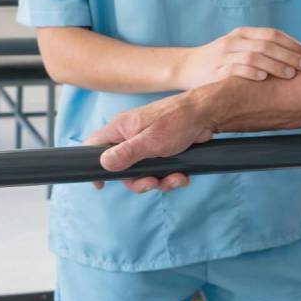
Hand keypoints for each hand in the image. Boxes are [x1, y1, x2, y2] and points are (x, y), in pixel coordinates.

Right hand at [87, 91, 219, 192]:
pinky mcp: (161, 151)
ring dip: (159, 181)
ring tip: (175, 179)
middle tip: (152, 183)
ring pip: (142, 173)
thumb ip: (126, 154)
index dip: (93, 165)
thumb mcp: (150, 141)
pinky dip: (170, 177)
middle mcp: (130, 136)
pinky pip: (158, 171)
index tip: (100, 184)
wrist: (207, 116)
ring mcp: (146, 145)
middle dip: (138, 181)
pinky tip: (181, 176)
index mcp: (120, 129)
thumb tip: (103, 164)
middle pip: (122, 169)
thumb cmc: (178, 121)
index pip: (94, 146)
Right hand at [176, 26, 300, 88]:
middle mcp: (234, 41)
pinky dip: (252, 72)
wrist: (186, 67)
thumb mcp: (238, 48)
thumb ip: (260, 49)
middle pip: (267, 44)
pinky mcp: (216, 71)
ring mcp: (224, 55)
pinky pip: (237, 69)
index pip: (272, 34)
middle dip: (289, 55)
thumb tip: (293, 58)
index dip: (292, 44)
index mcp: (242, 34)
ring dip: (275, 65)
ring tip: (291, 74)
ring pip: (255, 56)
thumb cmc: (219, 61)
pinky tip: (265, 78)